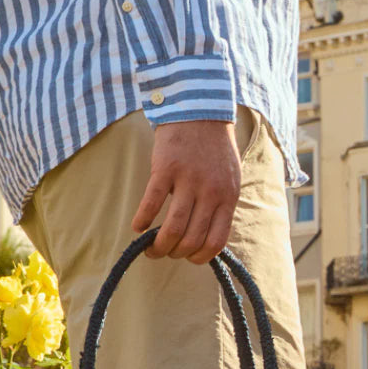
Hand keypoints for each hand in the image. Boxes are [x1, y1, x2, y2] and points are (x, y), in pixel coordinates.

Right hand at [132, 120, 241, 263]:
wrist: (200, 110)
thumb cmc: (215, 148)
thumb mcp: (230, 179)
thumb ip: (221, 206)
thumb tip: (208, 238)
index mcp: (227, 198)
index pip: (215, 242)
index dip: (199, 257)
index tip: (188, 258)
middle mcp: (210, 193)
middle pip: (191, 240)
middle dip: (175, 254)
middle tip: (164, 253)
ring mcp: (188, 180)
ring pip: (173, 229)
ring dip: (158, 246)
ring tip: (150, 249)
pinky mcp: (166, 168)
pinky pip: (152, 203)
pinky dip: (142, 220)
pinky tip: (137, 227)